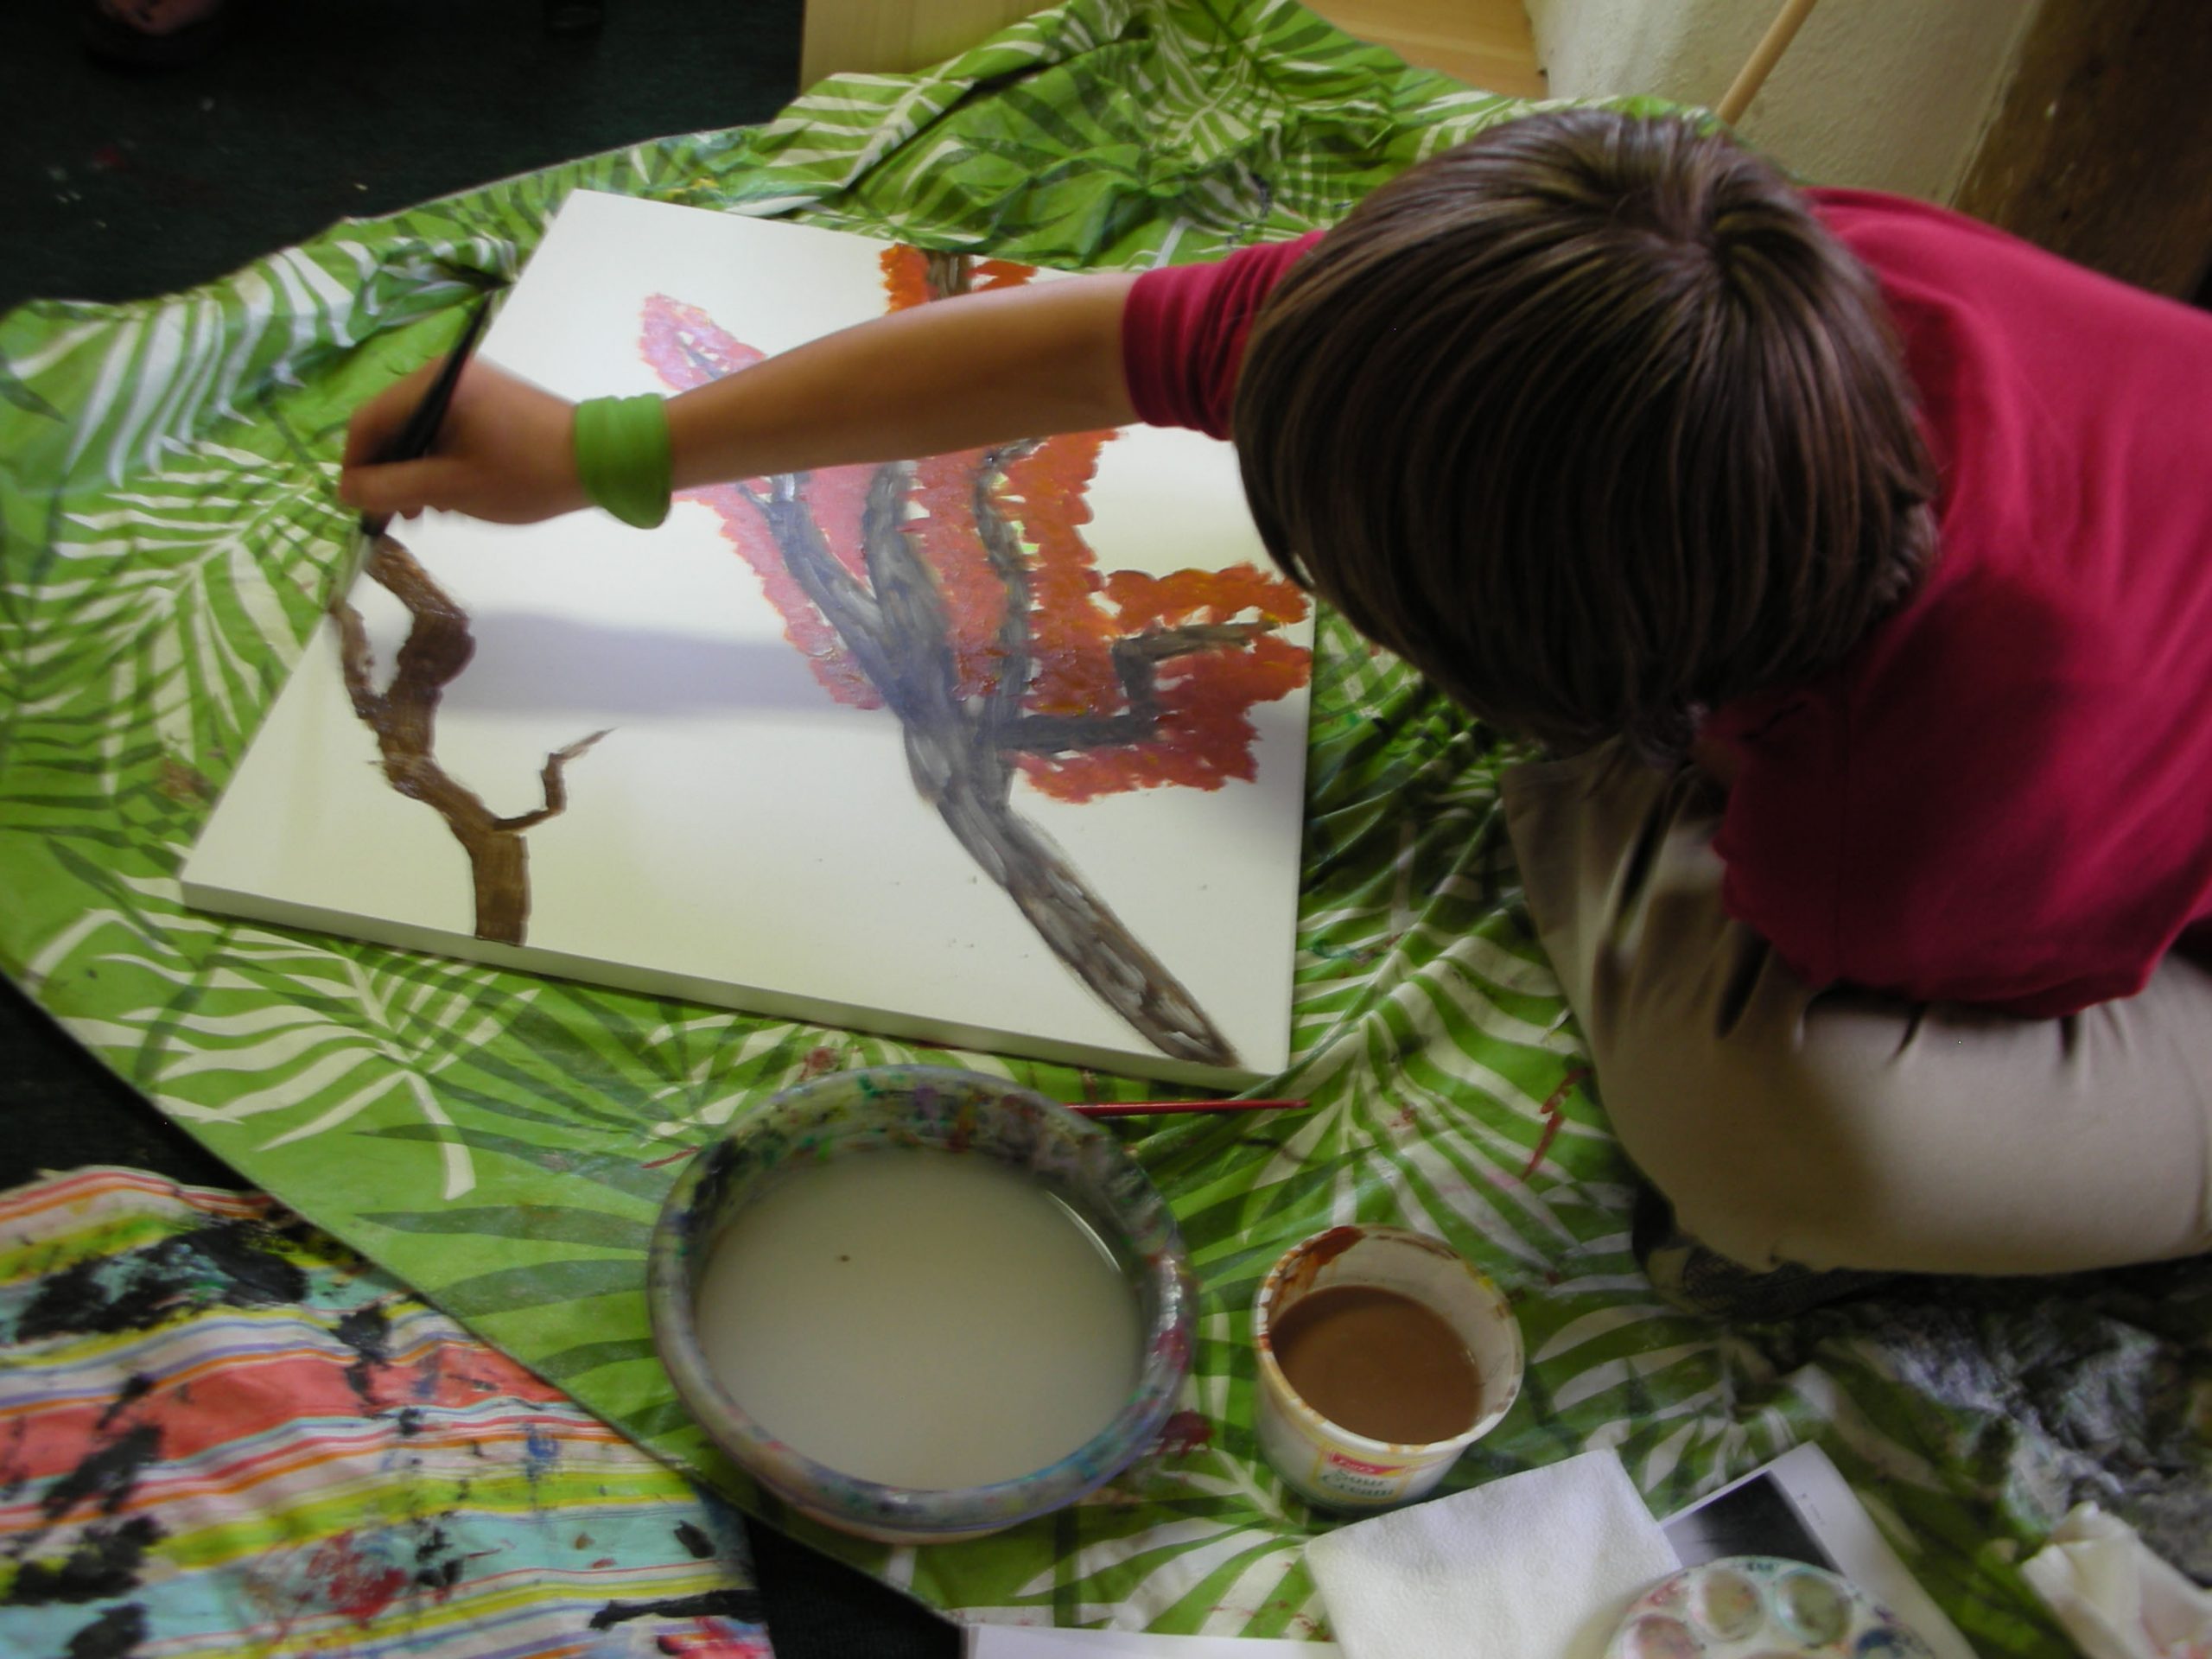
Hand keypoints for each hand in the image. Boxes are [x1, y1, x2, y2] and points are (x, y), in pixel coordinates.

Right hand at [339, 359, 590, 525]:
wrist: (601, 460)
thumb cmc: (525, 474)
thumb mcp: (451, 488)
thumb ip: (391, 488)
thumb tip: (345, 490)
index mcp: (433, 385)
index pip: (368, 423)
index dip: (356, 468)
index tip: (361, 507)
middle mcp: (445, 374)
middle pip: (392, 425)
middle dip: (390, 473)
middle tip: (399, 517)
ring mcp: (469, 385)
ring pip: (418, 431)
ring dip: (415, 472)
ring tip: (427, 511)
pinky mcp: (488, 400)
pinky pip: (445, 430)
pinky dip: (439, 461)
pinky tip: (450, 494)